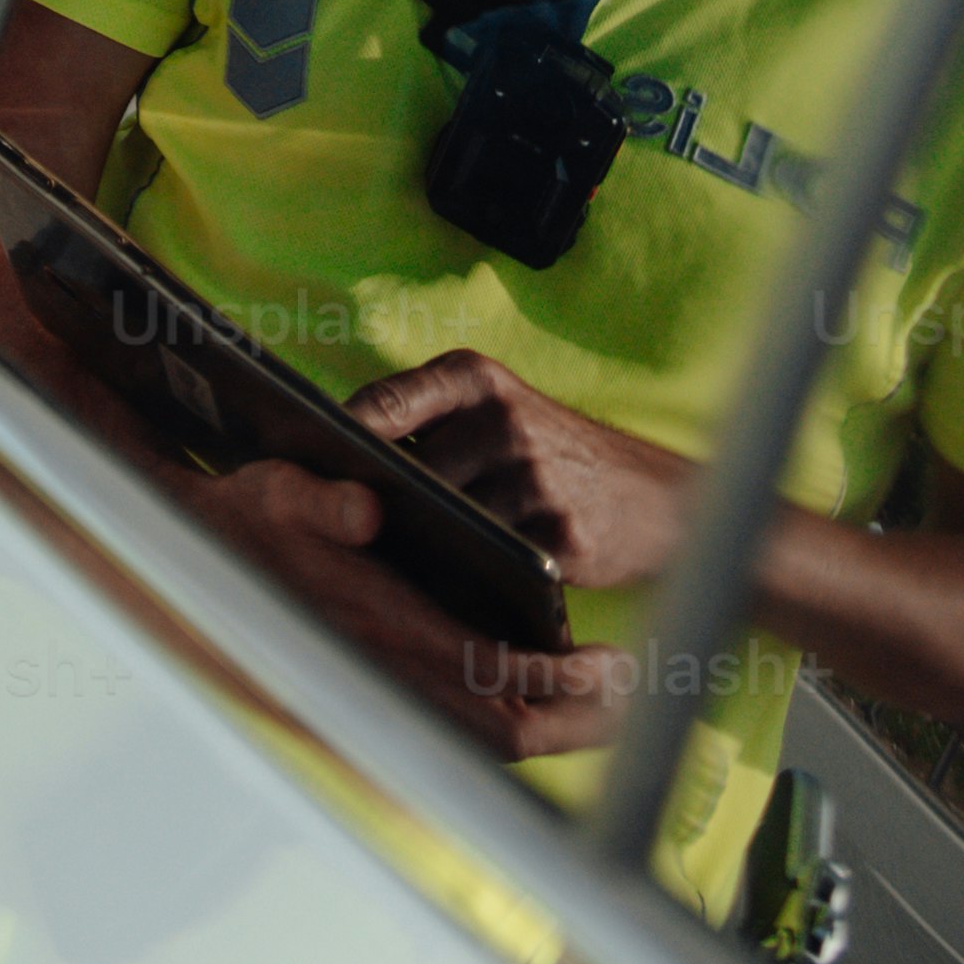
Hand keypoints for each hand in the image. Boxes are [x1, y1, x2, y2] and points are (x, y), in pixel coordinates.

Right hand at [177, 461, 631, 757]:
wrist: (191, 556)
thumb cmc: (246, 517)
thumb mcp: (278, 489)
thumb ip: (322, 501)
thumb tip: (365, 510)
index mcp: (383, 627)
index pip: (491, 673)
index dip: (561, 680)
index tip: (615, 665)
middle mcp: (389, 674)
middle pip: (503, 732)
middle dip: (575, 722)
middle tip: (630, 697)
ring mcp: (383, 692)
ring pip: (483, 742)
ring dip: (550, 731)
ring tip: (604, 708)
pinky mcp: (378, 695)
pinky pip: (458, 733)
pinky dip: (510, 729)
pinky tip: (540, 706)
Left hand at [342, 349, 707, 590]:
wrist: (658, 499)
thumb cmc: (555, 455)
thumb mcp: (500, 410)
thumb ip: (428, 422)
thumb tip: (334, 452)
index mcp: (479, 379)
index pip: (389, 399)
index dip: (342, 434)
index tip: (305, 461)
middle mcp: (505, 421)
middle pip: (406, 472)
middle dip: (377, 500)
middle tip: (341, 525)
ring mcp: (534, 479)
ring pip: (442, 522)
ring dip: (416, 544)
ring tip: (388, 559)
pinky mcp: (558, 538)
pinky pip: (487, 564)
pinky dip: (463, 575)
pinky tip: (449, 583)